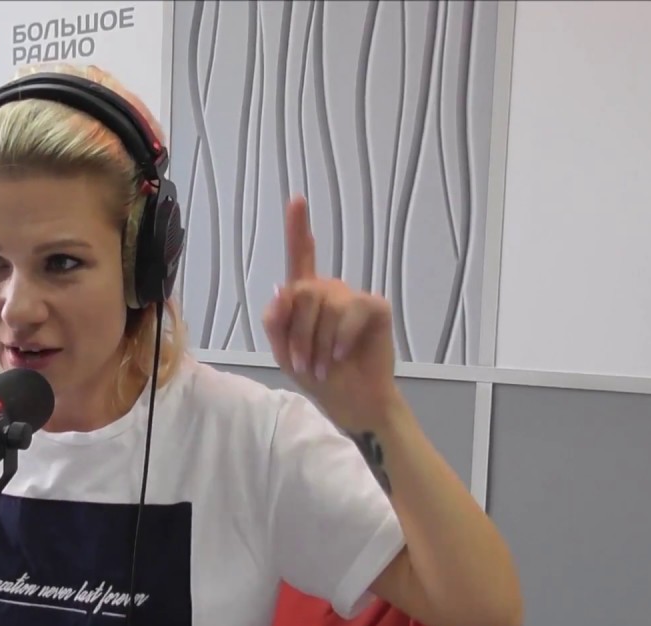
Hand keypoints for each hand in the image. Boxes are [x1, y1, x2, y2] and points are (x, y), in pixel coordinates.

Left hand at [262, 196, 402, 431]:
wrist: (350, 401)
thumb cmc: (317, 375)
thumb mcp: (283, 351)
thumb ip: (275, 321)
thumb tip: (281, 291)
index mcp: (306, 297)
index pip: (300, 257)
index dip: (298, 228)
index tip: (297, 199)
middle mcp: (330, 290)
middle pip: (302, 292)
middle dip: (297, 333)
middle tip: (303, 362)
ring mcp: (353, 297)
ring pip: (323, 304)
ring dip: (316, 343)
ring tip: (322, 364)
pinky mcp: (375, 307)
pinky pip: (350, 310)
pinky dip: (340, 337)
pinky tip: (340, 354)